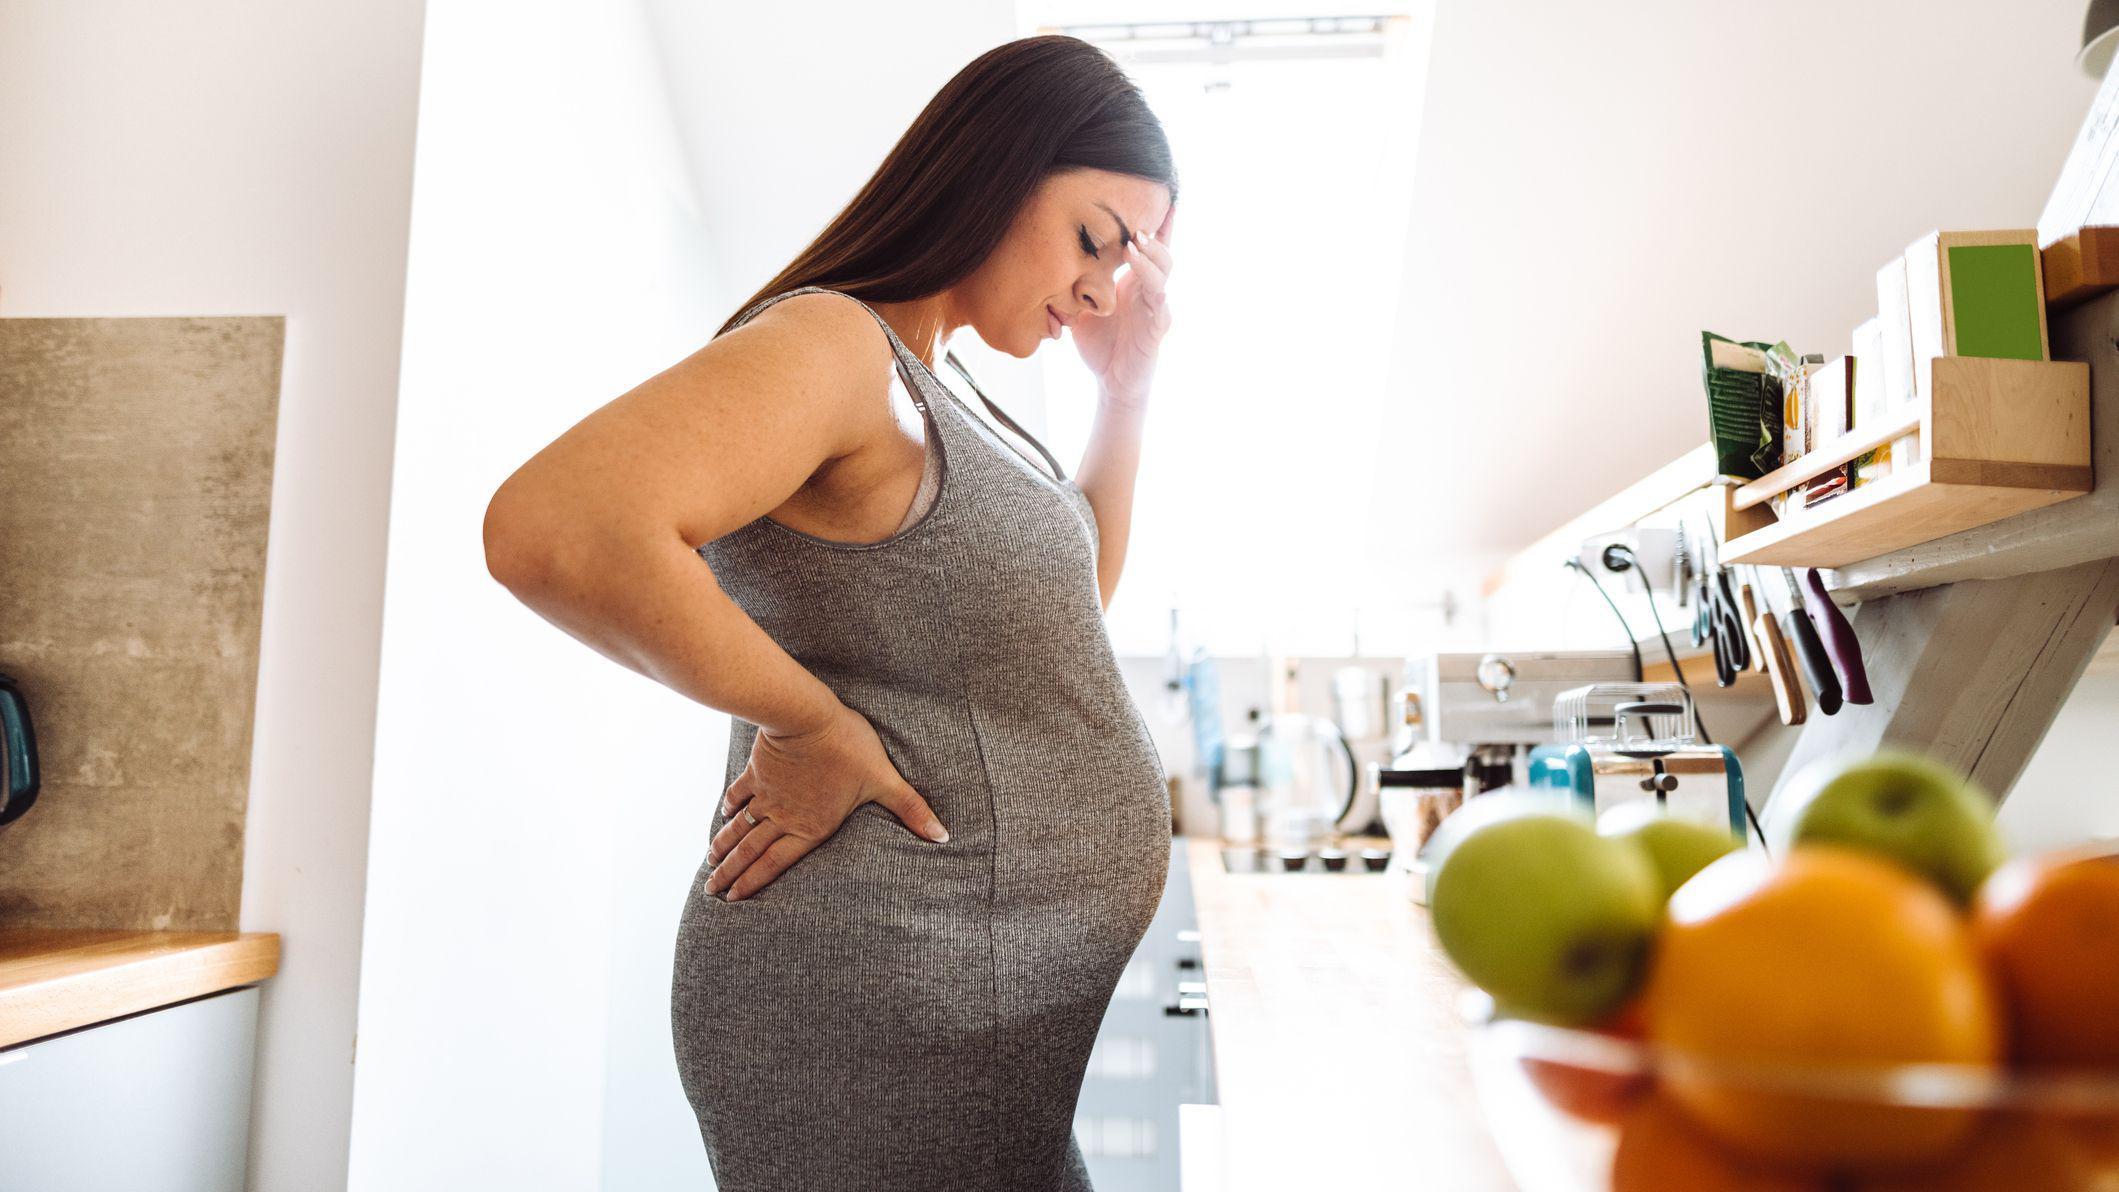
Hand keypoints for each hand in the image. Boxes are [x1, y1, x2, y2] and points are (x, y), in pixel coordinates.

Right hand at [706, 703, 947, 900]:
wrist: (806, 715)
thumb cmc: (848, 748)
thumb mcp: (884, 781)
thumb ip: (911, 810)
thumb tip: (943, 836)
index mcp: (812, 827)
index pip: (778, 864)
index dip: (756, 884)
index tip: (735, 900)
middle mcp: (784, 817)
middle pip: (752, 852)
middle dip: (731, 874)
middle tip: (711, 892)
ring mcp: (767, 794)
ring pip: (741, 827)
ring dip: (724, 847)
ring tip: (709, 865)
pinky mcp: (758, 771)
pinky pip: (739, 794)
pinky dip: (730, 807)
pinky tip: (724, 816)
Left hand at [1069, 202, 1175, 410]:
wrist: (1111, 383)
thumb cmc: (1099, 344)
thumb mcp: (1081, 307)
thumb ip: (1076, 284)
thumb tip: (1051, 256)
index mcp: (1133, 281)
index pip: (1146, 247)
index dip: (1153, 223)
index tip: (1152, 195)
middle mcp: (1149, 290)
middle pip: (1161, 252)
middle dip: (1153, 233)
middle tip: (1136, 218)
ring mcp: (1156, 308)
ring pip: (1163, 274)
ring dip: (1151, 256)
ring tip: (1136, 240)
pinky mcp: (1157, 329)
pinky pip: (1161, 306)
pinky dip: (1155, 290)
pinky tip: (1146, 280)